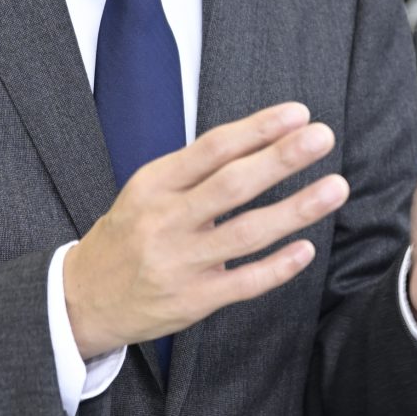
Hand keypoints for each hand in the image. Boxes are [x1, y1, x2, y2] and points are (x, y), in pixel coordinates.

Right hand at [63, 101, 345, 360]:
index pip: (212, 149)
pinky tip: (306, 249)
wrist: (81, 300)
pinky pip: (243, 283)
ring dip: (295, 209)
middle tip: (323, 136)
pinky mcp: (192, 302)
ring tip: (335, 187)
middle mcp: (165, 222)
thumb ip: (195, 170)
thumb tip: (261, 138)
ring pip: (246, 233)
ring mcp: (179, 264)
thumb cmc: (127, 236)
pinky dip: (277, 266)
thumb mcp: (145, 192)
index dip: (257, 129)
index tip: (298, 113)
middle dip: (281, 159)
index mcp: (153, 185)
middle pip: (232, 185)